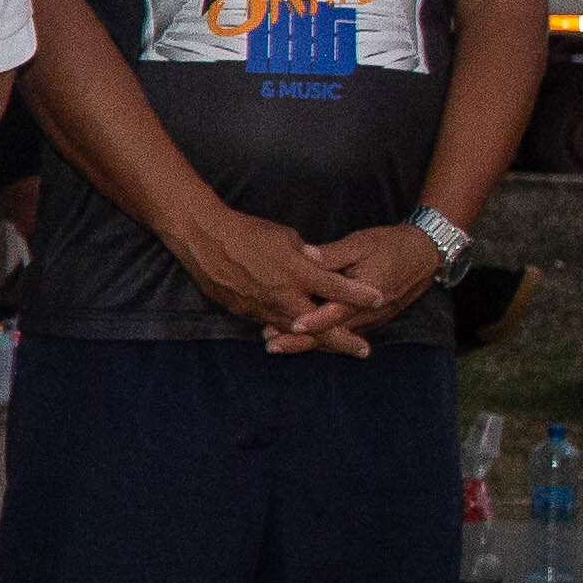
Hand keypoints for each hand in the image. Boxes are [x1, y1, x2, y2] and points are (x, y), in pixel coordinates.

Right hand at [167, 201, 370, 352]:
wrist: (204, 240)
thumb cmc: (247, 232)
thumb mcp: (285, 237)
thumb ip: (307, 256)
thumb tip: (319, 265)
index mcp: (296, 272)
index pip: (336, 288)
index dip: (359, 294)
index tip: (378, 298)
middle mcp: (283, 295)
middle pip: (320, 326)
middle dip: (344, 340)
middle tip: (364, 350)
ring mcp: (263, 308)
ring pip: (297, 333)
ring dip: (319, 343)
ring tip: (339, 348)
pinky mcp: (246, 313)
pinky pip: (273, 326)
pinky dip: (290, 335)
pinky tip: (300, 339)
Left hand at [290, 223, 445, 347]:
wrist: (423, 255)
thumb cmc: (389, 245)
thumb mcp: (360, 244)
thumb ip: (332, 254)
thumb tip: (304, 255)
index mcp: (366, 294)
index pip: (337, 312)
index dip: (314, 320)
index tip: (291, 325)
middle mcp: (368, 313)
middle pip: (332, 333)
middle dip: (301, 341)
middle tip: (271, 344)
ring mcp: (370, 320)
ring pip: (336, 338)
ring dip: (308, 344)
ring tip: (277, 345)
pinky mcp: (369, 321)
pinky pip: (343, 335)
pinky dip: (322, 340)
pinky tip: (299, 341)